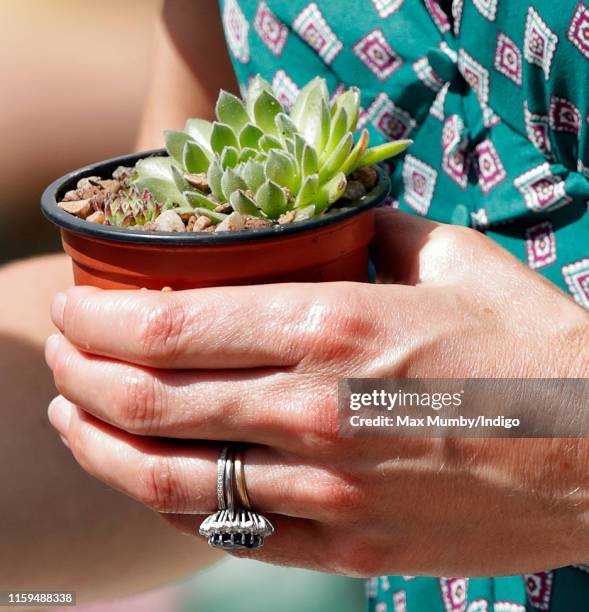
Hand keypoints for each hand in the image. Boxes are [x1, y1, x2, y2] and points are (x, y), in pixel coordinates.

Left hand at [45, 209, 588, 576]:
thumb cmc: (530, 346)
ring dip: (100, 446)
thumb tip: (315, 224)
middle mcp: (315, 413)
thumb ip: (367, 234)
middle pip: (147, 402)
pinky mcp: (344, 548)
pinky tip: (149, 475)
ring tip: (70, 419)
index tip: (71, 305)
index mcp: (337, 327)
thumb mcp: (451, 259)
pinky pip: (225, 532)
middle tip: (57, 354)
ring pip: (166, 481)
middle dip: (78, 376)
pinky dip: (168, 501)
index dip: (98, 317)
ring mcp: (326, 494)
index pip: (168, 325)